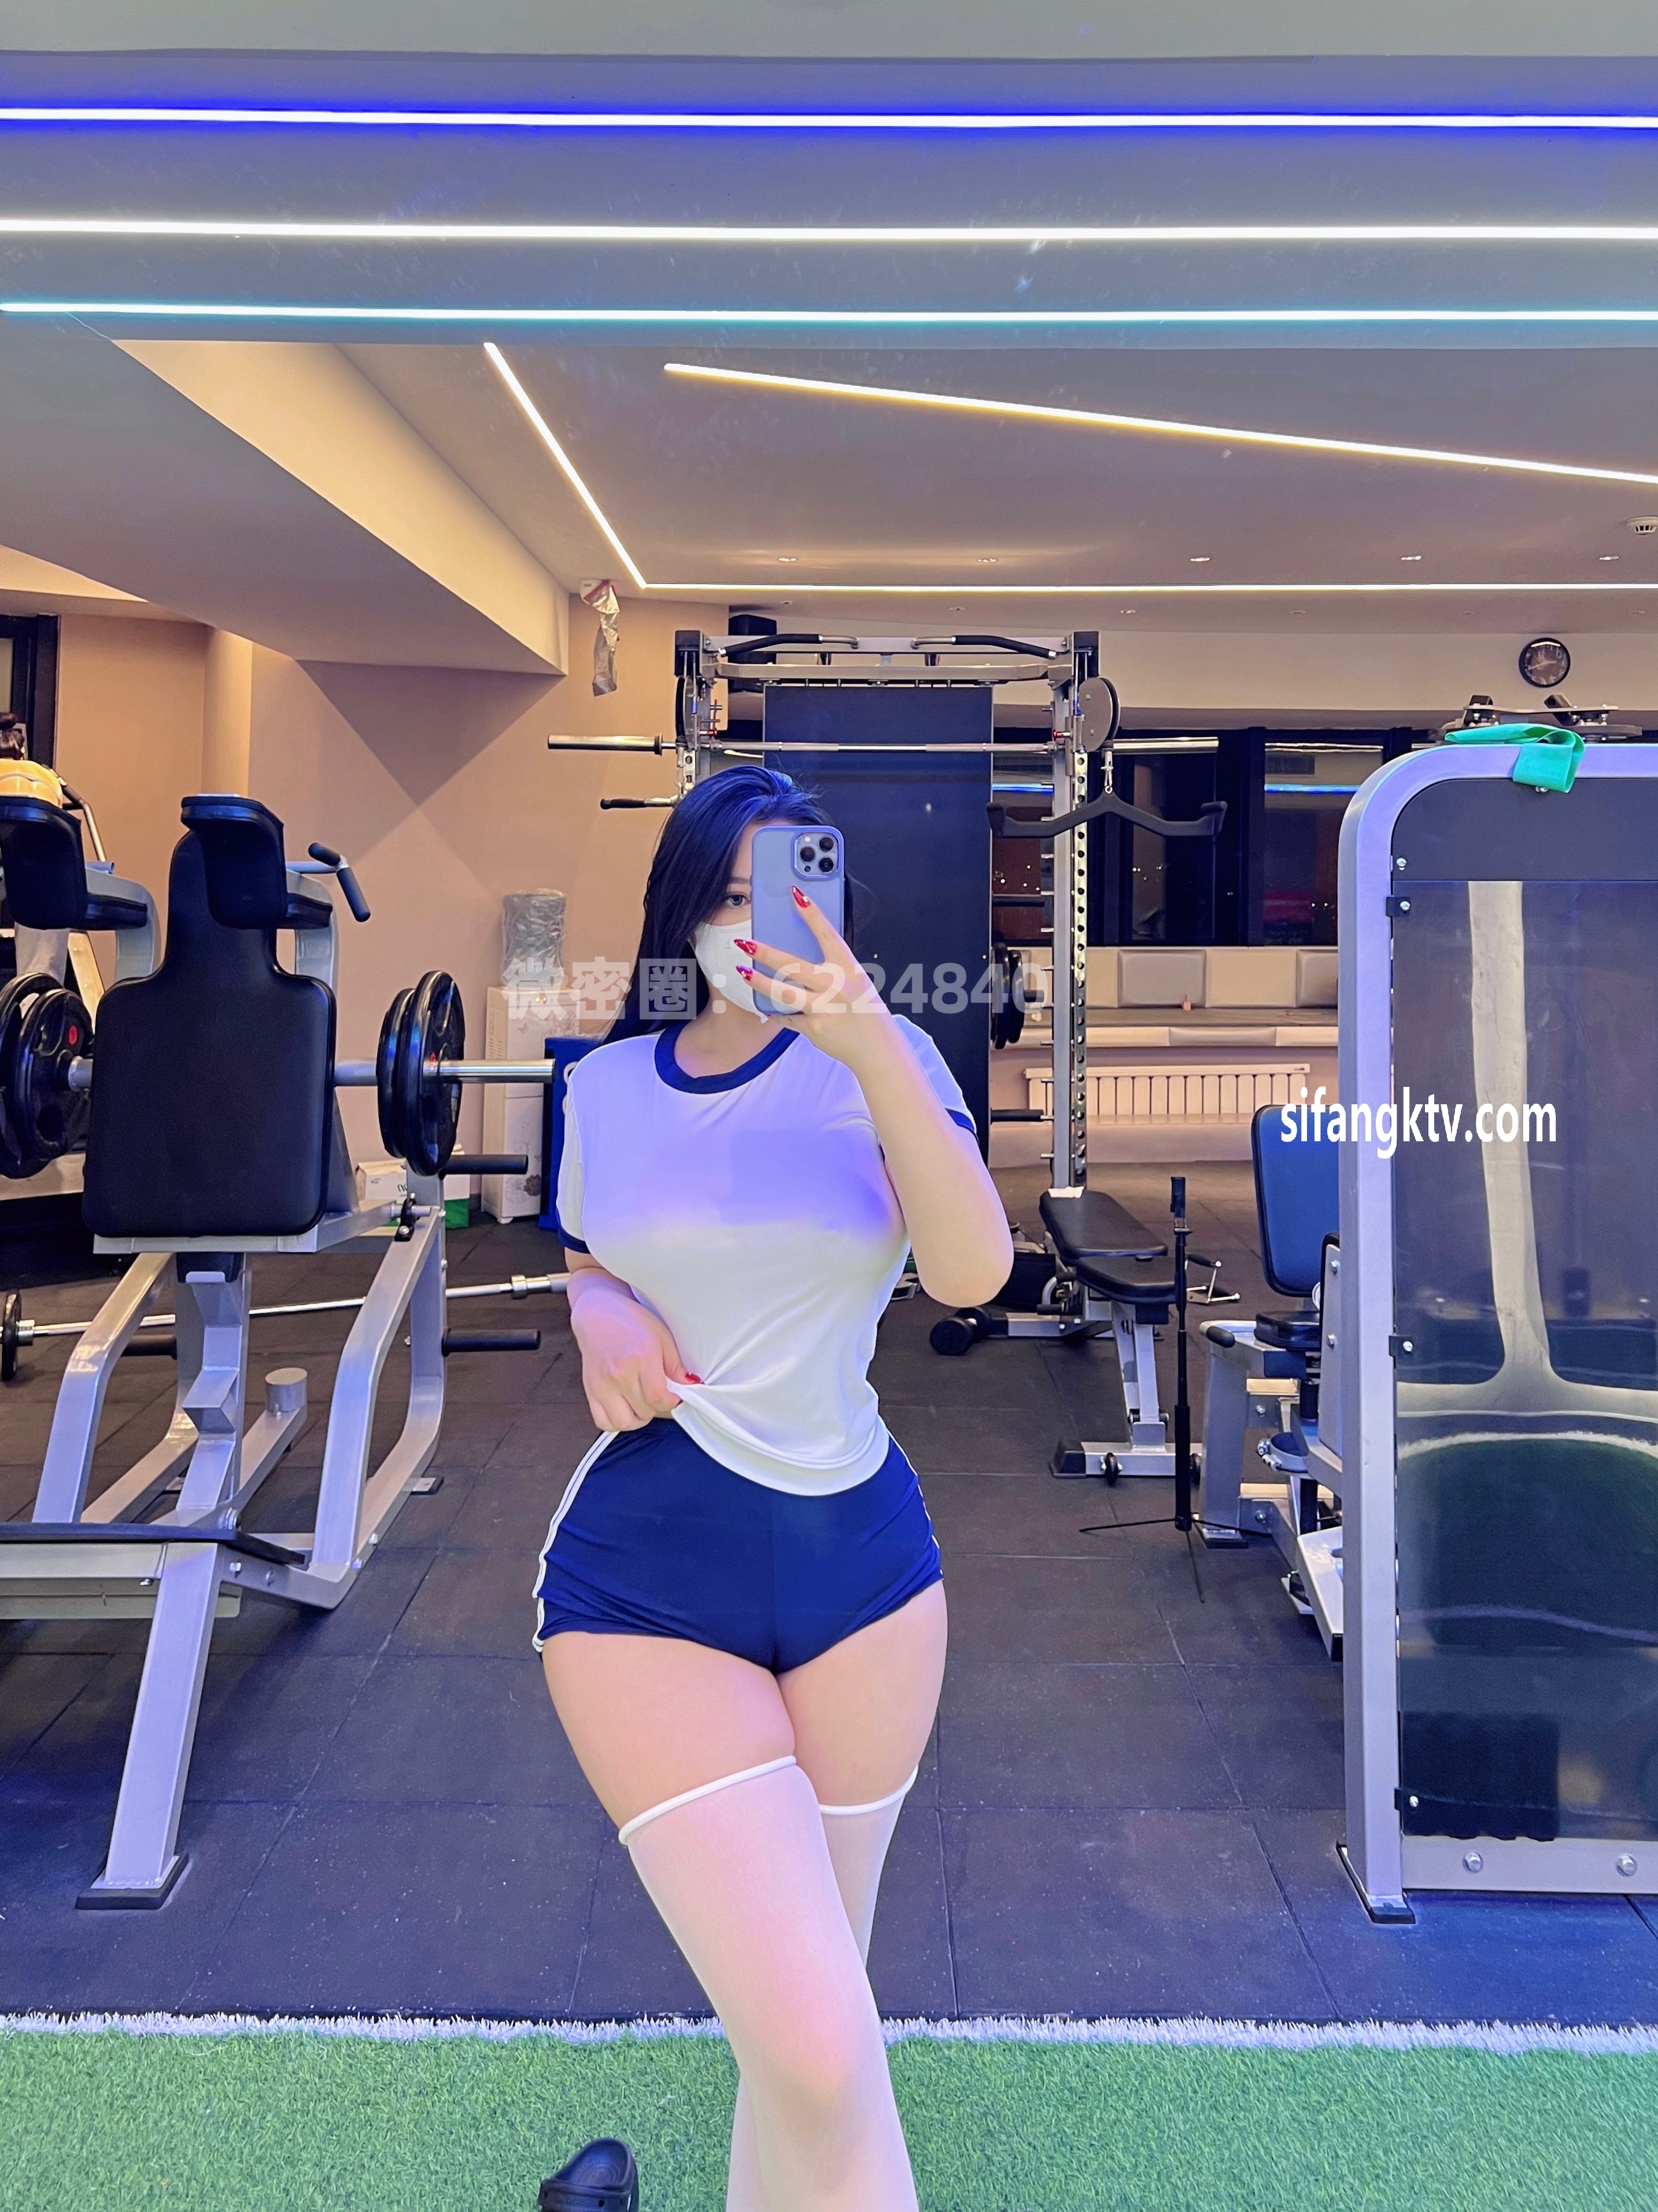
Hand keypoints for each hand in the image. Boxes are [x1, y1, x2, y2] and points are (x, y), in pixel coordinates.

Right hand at [569, 1275, 697, 1431]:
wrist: (598, 1312)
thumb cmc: (631, 1321)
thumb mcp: (662, 1336)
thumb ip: (676, 1365)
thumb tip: (691, 1385)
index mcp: (641, 1358)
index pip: (659, 1398)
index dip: (671, 1403)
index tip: (673, 1396)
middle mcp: (619, 1374)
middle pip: (645, 1411)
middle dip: (657, 1407)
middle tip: (659, 1395)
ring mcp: (602, 1384)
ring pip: (624, 1422)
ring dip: (638, 1419)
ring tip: (642, 1404)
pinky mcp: (590, 1390)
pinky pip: (603, 1421)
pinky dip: (616, 1422)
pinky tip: (625, 1408)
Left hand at [736, 888, 898, 1070]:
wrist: (878, 1049)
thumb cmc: (867, 1012)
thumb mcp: (857, 983)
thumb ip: (833, 970)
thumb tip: (799, 959)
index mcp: (850, 969)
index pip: (828, 935)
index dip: (812, 914)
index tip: (796, 894)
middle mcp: (836, 986)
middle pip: (792, 965)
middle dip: (765, 952)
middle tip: (745, 942)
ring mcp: (823, 1008)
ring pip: (782, 992)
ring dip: (758, 981)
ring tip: (742, 972)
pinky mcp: (813, 1028)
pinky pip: (788, 1017)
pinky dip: (778, 1012)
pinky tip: (767, 1007)